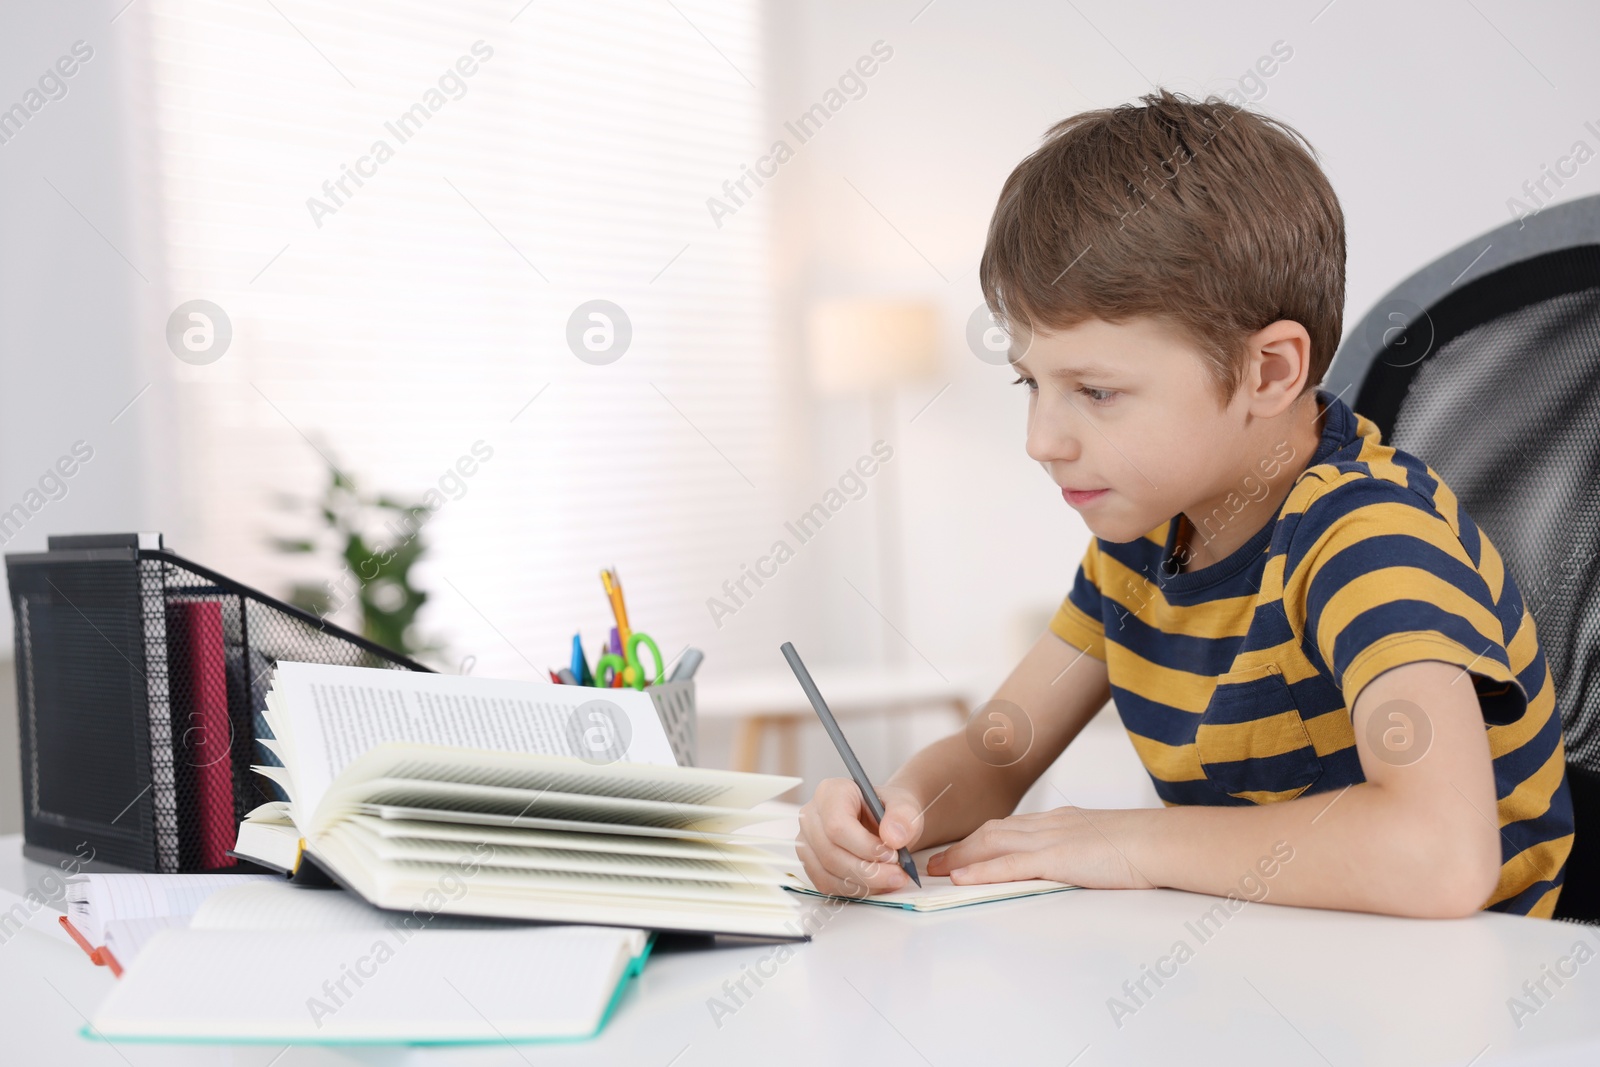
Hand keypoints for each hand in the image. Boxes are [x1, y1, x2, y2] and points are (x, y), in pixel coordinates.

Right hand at [796, 778, 925, 896]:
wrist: (884, 823)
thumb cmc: (888, 811)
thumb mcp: (904, 806)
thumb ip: (903, 817)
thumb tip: (893, 838)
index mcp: (831, 792)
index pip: (837, 825)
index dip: (864, 846)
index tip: (891, 855)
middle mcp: (811, 816)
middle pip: (830, 853)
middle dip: (868, 871)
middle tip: (897, 875)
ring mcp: (807, 842)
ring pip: (827, 873)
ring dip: (863, 884)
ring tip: (892, 879)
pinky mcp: (810, 864)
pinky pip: (827, 885)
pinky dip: (854, 890)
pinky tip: (876, 884)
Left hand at [924, 806, 1156, 889]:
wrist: (1161, 841)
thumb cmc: (1144, 847)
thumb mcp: (1105, 846)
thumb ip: (1084, 852)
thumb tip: (1078, 865)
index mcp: (1062, 822)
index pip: (1011, 827)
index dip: (982, 839)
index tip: (964, 849)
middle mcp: (1050, 825)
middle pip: (993, 832)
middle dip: (962, 846)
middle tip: (937, 860)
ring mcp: (1051, 839)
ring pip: (993, 844)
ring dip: (961, 857)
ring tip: (936, 870)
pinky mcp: (1056, 858)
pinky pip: (1009, 865)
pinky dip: (981, 870)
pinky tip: (960, 878)